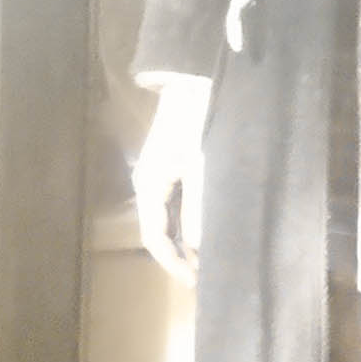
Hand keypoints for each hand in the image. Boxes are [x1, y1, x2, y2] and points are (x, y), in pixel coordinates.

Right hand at [131, 74, 209, 281]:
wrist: (196, 78)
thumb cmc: (197, 119)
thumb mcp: (201, 163)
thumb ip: (199, 205)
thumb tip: (197, 246)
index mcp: (149, 185)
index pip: (155, 238)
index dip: (174, 264)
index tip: (197, 283)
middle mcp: (151, 183)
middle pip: (162, 231)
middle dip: (183, 256)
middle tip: (208, 278)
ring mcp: (162, 174)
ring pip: (171, 219)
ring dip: (188, 240)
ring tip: (211, 260)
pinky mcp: (176, 166)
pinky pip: (180, 204)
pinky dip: (193, 221)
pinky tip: (211, 231)